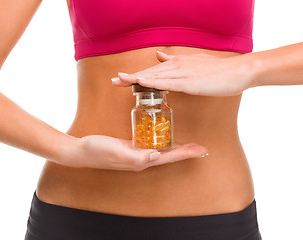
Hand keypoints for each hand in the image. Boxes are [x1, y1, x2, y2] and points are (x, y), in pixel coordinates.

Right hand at [58, 135, 207, 170]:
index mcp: (141, 161)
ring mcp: (137, 153)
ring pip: (162, 149)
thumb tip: (157, 156)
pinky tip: (165, 135)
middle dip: (186, 151)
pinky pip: (151, 143)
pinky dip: (162, 140)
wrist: (81, 150)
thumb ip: (136, 157)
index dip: (186, 153)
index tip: (202, 150)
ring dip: (177, 147)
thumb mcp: (116, 152)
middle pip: (169, 154)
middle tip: (201, 147)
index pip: (169, 157)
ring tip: (189, 144)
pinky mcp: (131, 146)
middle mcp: (142, 159)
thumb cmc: (97, 151)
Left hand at [111, 51, 253, 95]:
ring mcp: (183, 74)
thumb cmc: (218, 71)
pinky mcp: (190, 82)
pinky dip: (153, 82)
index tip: (121, 79)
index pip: (153, 71)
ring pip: (155, 76)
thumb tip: (159, 56)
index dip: (136, 75)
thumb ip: (175, 61)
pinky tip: (141, 82)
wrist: (239, 71)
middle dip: (130, 77)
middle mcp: (177, 66)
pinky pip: (168, 83)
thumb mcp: (194, 63)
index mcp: (178, 64)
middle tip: (113, 81)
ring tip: (119, 81)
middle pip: (149, 72)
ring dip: (136, 78)